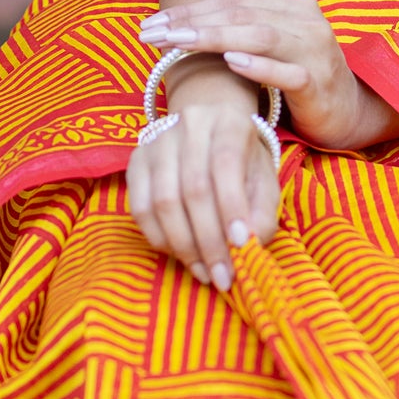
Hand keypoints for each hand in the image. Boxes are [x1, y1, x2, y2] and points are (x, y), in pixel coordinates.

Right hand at [125, 60, 280, 292]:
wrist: (209, 131)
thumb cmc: (242, 162)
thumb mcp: (263, 181)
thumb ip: (262, 213)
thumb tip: (248, 246)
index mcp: (229, 123)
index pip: (226, 164)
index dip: (232, 207)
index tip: (241, 245)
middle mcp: (189, 125)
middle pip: (193, 188)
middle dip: (209, 240)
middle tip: (222, 276)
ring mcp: (157, 142)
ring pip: (163, 201)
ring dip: (184, 246)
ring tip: (204, 272)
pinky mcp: (135, 162)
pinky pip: (139, 208)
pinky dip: (159, 238)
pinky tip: (180, 254)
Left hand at [139, 0, 398, 150]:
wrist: (348, 112)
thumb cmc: (299, 76)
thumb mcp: (272, 42)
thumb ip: (242, 21)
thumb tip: (191, 12)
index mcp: (292, 4)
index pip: (232, 0)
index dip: (189, 9)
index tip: (150, 23)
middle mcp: (306, 20)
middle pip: (241, 13)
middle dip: (192, 22)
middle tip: (152, 34)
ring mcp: (315, 50)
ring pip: (260, 35)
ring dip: (215, 37)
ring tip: (179, 42)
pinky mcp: (320, 83)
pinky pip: (287, 72)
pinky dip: (259, 65)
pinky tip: (231, 63)